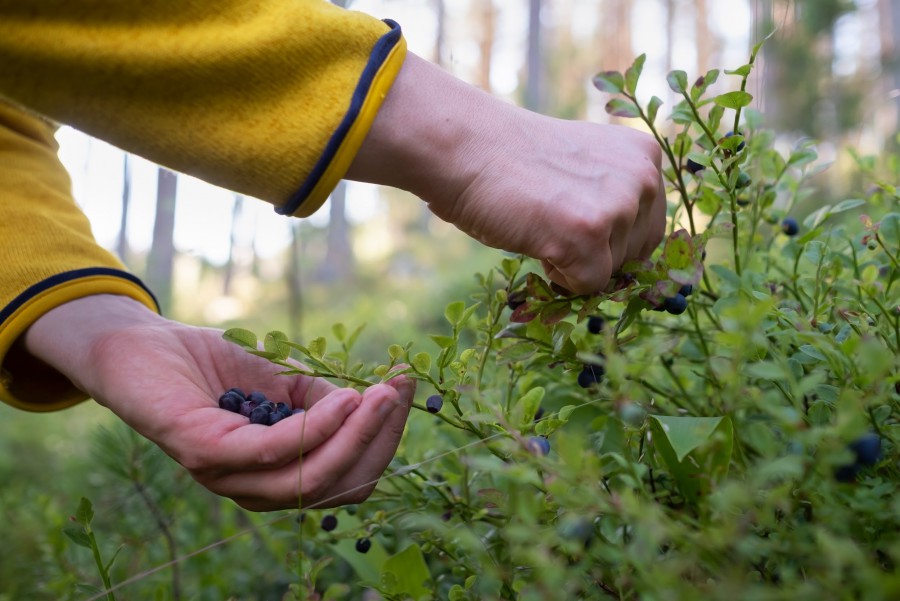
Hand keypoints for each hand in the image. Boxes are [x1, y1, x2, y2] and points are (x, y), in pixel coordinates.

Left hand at [23, 295, 414, 510]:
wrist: (141, 342)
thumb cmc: (213, 364)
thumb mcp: (286, 381)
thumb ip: (325, 401)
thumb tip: (374, 404)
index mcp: (276, 475)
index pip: (346, 480)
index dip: (383, 442)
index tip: (405, 390)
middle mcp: (253, 488)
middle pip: (336, 486)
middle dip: (378, 440)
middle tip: (398, 390)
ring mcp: (226, 476)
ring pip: (308, 480)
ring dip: (355, 436)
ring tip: (378, 394)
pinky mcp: (203, 453)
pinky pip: (272, 453)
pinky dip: (315, 428)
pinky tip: (341, 396)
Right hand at [347, 53, 665, 294]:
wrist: (468, 147)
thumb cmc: (515, 161)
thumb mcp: (584, 169)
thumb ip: (614, 196)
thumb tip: (632, 263)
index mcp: (645, 156)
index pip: (649, 228)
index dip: (609, 239)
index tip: (571, 217)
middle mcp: (644, 178)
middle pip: (637, 255)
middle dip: (597, 253)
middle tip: (551, 221)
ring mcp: (619, 207)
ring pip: (612, 272)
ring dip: (574, 261)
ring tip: (539, 222)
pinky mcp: (590, 236)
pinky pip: (588, 286)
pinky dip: (559, 278)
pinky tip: (536, 238)